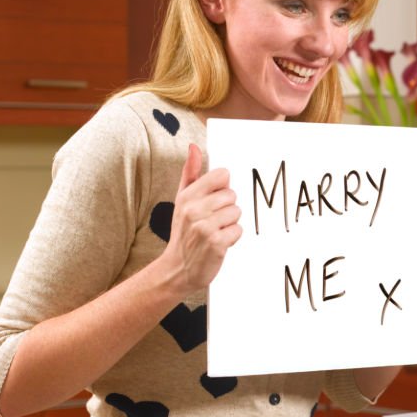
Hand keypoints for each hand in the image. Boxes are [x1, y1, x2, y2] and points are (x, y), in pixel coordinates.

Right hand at [159, 144, 242, 296]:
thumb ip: (190, 173)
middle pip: (232, 195)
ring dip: (230, 224)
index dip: (223, 187)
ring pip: (237, 212)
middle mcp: (194, 209)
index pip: (222, 175)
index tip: (214, 200)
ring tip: (215, 232)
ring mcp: (204, 226)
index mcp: (188, 195)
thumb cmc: (184, 231)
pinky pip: (238, 230)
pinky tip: (219, 243)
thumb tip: (194, 147)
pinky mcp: (216, 242)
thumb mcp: (182, 200)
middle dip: (227, 209)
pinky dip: (232, 238)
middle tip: (213, 221)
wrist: (178, 269)